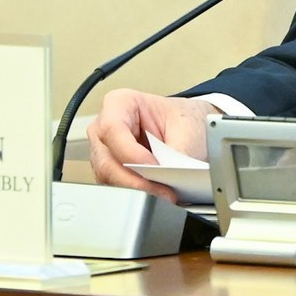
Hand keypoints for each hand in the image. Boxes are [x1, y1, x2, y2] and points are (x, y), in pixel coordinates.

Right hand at [86, 89, 218, 198]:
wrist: (191, 127)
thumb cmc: (184, 120)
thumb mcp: (186, 133)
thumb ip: (173, 156)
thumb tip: (166, 177)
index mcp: (120, 103)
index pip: (112, 129)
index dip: (131, 153)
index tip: (154, 167)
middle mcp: (105, 126)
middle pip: (106, 160)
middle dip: (134, 179)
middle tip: (162, 190)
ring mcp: (105, 150)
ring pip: (107, 177)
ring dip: (135, 188)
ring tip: (162, 192)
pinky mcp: (110, 170)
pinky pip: (114, 186)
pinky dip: (135, 192)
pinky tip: (154, 192)